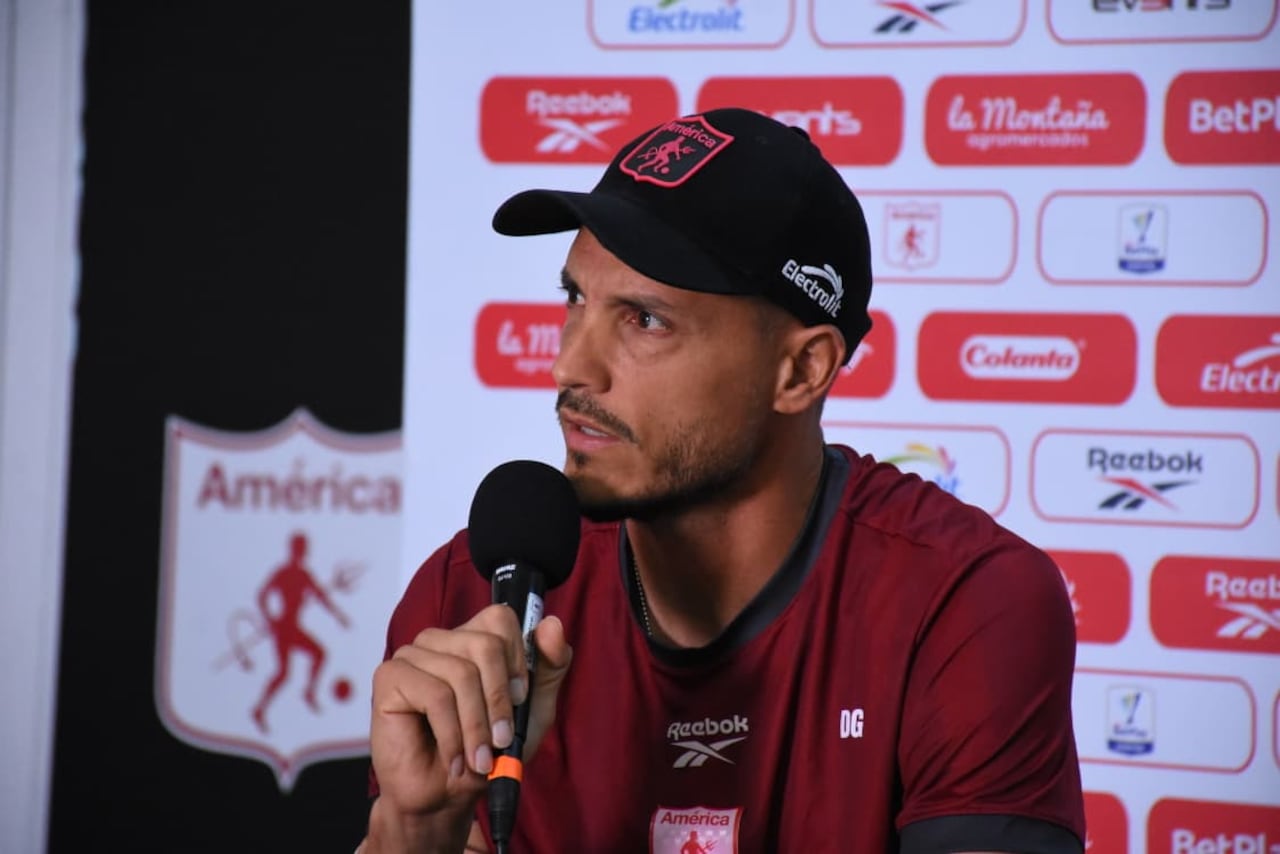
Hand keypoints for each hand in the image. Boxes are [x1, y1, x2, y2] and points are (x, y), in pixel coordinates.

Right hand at [364, 605, 572, 850]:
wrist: (446, 798)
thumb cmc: (487, 751)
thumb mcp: (533, 711)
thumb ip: (549, 667)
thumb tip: (552, 624)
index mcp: (473, 639)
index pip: (500, 618)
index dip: (517, 658)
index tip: (519, 698)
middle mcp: (441, 640)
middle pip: (485, 644)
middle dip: (499, 701)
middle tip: (501, 739)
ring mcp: (413, 654)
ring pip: (461, 673)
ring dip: (476, 726)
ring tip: (479, 758)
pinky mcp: (390, 677)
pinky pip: (435, 695)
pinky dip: (452, 735)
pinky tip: (454, 760)